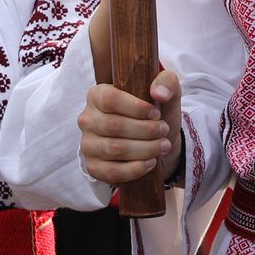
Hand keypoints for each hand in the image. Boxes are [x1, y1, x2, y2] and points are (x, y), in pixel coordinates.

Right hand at [79, 70, 180, 186]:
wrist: (153, 141)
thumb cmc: (154, 113)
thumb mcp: (165, 92)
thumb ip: (166, 82)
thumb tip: (159, 94)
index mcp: (97, 95)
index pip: (111, 99)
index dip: (136, 108)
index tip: (156, 113)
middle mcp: (87, 119)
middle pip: (114, 125)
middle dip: (145, 130)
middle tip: (164, 130)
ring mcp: (87, 144)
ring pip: (114, 149)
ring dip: (144, 149)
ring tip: (163, 146)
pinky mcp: (93, 167)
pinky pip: (112, 172)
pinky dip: (135, 168)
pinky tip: (151, 162)